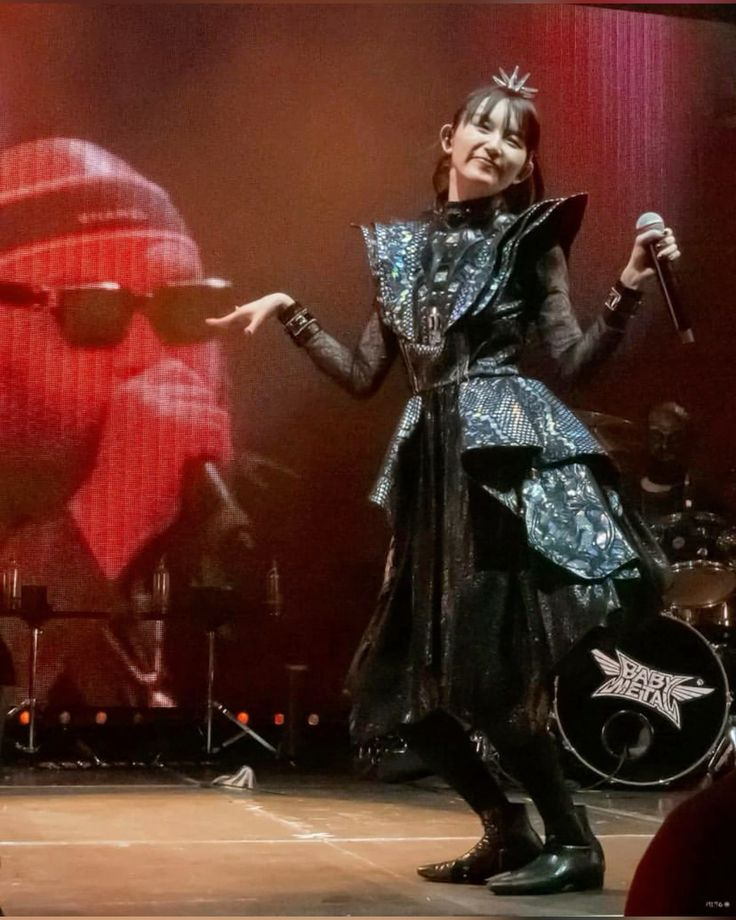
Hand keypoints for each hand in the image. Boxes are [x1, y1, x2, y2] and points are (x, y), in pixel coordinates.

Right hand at [69, 359, 231, 578]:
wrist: (112, 510)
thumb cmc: (128, 479)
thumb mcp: (136, 431)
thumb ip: (161, 409)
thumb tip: (206, 399)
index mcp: (128, 392)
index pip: (175, 370)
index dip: (196, 392)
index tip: (201, 418)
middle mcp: (142, 394)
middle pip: (201, 392)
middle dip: (209, 420)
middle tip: (209, 445)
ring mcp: (159, 410)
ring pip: (214, 413)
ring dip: (218, 438)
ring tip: (211, 457)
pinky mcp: (176, 430)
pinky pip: (215, 432)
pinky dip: (220, 450)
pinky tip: (212, 463)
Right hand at [205, 292, 294, 335]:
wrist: (274, 302)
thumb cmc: (267, 311)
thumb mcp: (259, 320)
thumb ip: (253, 327)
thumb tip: (247, 333)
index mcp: (240, 313)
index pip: (226, 319)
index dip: (216, 322)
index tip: (207, 321)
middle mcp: (241, 311)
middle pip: (227, 318)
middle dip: (219, 321)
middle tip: (208, 322)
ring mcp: (245, 311)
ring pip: (233, 316)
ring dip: (226, 319)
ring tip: (219, 322)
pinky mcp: (250, 311)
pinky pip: (240, 314)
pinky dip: (237, 315)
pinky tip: (236, 309)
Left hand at [619, 225, 680, 290]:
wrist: (638, 273)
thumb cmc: (638, 258)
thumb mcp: (640, 242)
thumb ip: (650, 234)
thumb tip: (663, 233)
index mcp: (656, 239)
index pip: (667, 232)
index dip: (667, 232)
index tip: (663, 234)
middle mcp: (663, 245)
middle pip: (672, 238)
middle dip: (666, 241)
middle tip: (657, 247)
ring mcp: (667, 253)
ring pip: (675, 246)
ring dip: (667, 250)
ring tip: (658, 257)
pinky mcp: (670, 261)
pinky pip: (677, 254)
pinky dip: (673, 255)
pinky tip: (667, 259)